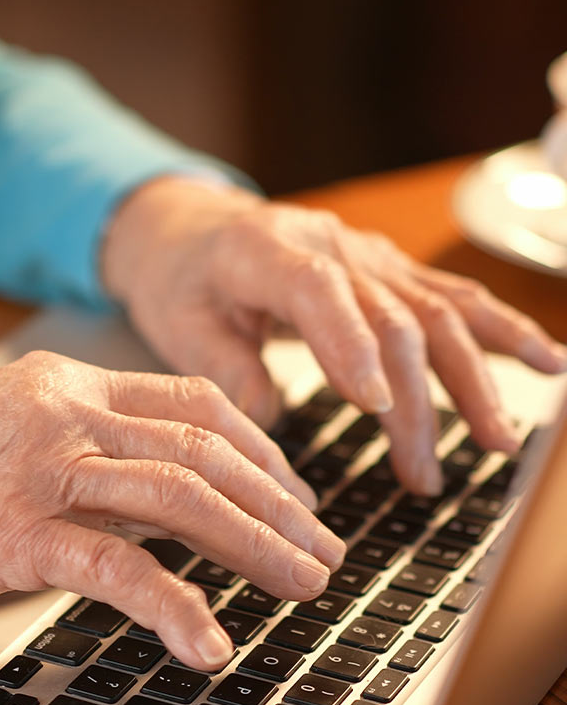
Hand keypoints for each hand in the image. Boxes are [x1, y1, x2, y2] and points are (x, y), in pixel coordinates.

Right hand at [0, 353, 345, 669]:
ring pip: (183, 497)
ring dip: (258, 545)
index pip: (191, 403)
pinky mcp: (16, 534)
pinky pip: (119, 570)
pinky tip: (207, 642)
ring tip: (303, 584)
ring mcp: (41, 470)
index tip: (291, 488)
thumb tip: (143, 494)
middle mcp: (62, 413)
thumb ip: (72, 446)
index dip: (259, 447)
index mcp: (60, 381)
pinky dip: (177, 607)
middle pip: (205, 448)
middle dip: (279, 501)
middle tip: (321, 546)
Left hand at [100, 177, 566, 494]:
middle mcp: (331, 245)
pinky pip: (453, 297)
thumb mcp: (176, 323)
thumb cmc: (182, 280)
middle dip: (415, 403)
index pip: (319, 293)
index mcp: (265, 250)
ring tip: (498, 442)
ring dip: (474, 380)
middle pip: (391, 319)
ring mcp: (368, 255)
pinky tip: (547, 363)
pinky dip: (501, 332)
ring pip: (437, 312)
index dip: (350, 346)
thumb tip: (265, 422)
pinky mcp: (391, 269)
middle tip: (421, 476)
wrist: (193, 228)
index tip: (373, 407)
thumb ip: (221, 366)